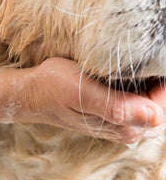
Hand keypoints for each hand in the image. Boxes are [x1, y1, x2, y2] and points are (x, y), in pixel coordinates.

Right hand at [24, 57, 165, 143]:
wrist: (33, 91)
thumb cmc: (54, 86)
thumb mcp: (82, 92)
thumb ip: (117, 106)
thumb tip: (156, 116)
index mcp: (123, 125)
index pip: (162, 107)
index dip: (162, 83)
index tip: (153, 58)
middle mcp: (125, 128)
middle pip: (158, 107)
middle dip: (157, 84)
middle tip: (145, 58)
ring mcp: (118, 123)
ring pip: (149, 105)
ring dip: (147, 84)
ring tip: (135, 62)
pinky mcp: (110, 114)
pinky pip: (136, 103)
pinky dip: (138, 87)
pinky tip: (124, 73)